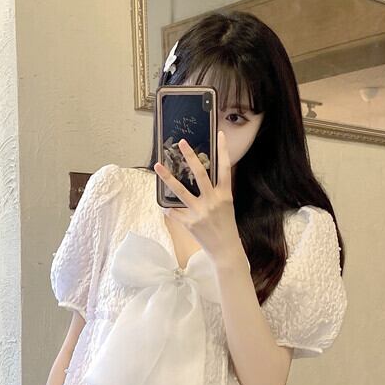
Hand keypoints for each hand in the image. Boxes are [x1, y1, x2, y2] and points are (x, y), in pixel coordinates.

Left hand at [154, 131, 245, 268]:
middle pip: (200, 174)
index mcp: (225, 195)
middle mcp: (212, 201)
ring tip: (157, 166)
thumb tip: (203, 178)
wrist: (225, 250)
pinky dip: (169, 209)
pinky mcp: (190, 223)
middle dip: (190, 156)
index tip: (218, 134)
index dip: (223, 150)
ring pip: (180, 191)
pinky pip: (174, 213)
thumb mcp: (227, 206)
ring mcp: (200, 212)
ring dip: (167, 177)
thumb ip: (217, 192)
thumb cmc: (226, 227)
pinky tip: (165, 206)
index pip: (225, 168)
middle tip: (181, 143)